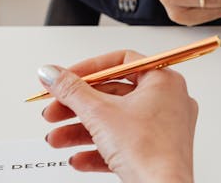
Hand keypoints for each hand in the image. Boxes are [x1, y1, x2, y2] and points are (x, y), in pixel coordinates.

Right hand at [38, 50, 197, 182]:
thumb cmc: (148, 150)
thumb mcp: (99, 113)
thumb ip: (71, 90)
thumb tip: (52, 73)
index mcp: (163, 81)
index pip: (120, 62)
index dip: (88, 69)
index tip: (65, 78)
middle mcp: (168, 100)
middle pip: (113, 94)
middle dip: (77, 106)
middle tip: (54, 110)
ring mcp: (164, 127)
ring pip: (114, 122)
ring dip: (80, 130)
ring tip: (57, 138)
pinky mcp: (156, 151)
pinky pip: (123, 144)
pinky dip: (98, 149)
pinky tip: (78, 158)